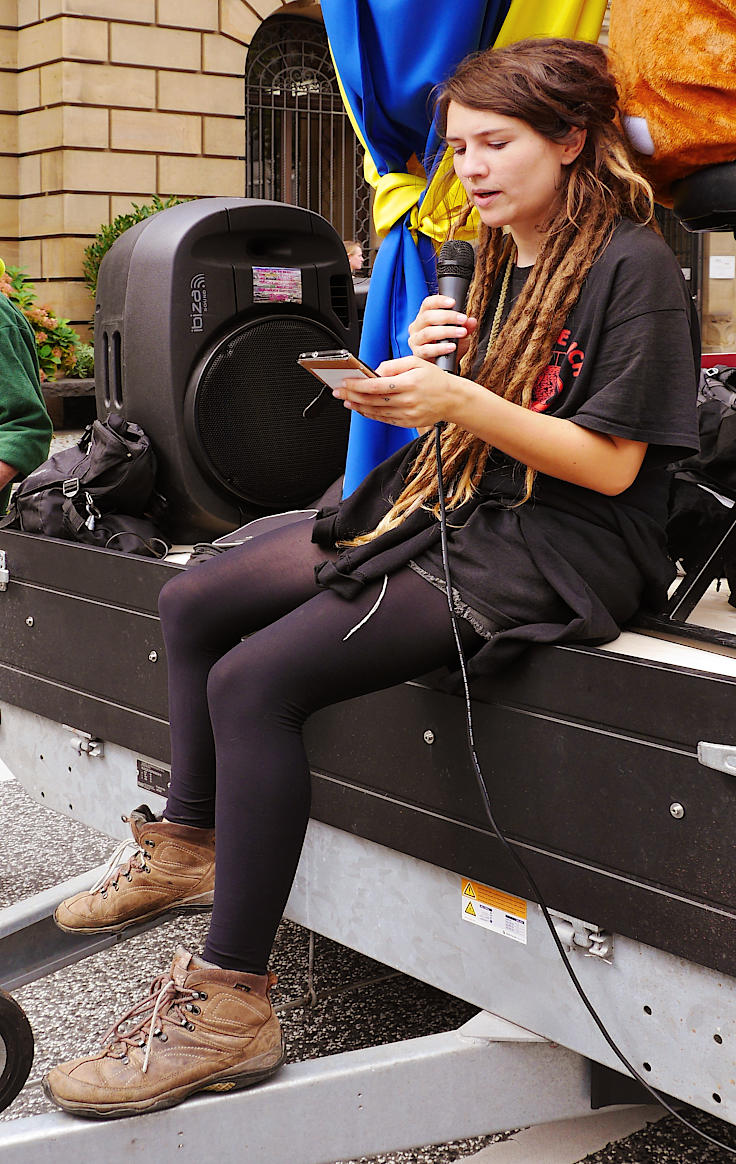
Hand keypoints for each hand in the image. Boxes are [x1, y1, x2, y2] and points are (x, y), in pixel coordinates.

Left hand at [336, 355, 466, 428]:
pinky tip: (361, 408)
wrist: (453, 399)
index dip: (357, 385)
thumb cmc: (434, 378)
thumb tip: (374, 372)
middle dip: (351, 396)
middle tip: (338, 392)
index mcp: (409, 383)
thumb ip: (393, 365)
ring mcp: (407, 414)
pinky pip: (384, 419)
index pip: (376, 386)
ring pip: (376, 412)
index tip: (345, 382)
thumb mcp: (416, 362)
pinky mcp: (407, 422)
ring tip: (346, 401)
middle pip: (372, 400)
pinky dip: (370, 414)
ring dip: (358, 406)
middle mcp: (407, 400)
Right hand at [408, 295, 477, 363]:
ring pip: (428, 333)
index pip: (428, 304)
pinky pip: (427, 350)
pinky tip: (452, 346)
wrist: (444, 365)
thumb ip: (466, 327)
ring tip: (462, 332)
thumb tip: (472, 321)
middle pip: (427, 316)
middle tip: (463, 319)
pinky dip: (441, 348)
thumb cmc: (449, 345)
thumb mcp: (460, 334)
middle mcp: (416, 327)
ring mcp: (415, 340)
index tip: (453, 302)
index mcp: (424, 317)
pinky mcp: (417, 354)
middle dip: (447, 317)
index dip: (439, 301)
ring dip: (446, 331)